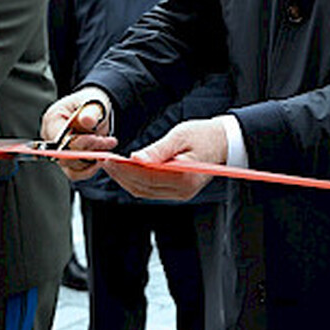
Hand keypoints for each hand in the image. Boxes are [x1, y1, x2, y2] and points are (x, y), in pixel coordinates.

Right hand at [40, 87, 115, 181]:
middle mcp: (50, 137)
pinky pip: (75, 173)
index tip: (96, 138)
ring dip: (92, 159)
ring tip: (108, 145)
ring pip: (72, 166)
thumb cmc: (92, 104)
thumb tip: (87, 121)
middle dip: (89, 150)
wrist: (96, 111)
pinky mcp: (67, 161)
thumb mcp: (94, 103)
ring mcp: (58, 151)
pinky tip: (102, 158)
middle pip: (65, 155)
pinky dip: (90, 169)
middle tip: (108, 141)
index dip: (78, 142)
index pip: (58, 139)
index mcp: (52, 119)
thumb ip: (91, 112)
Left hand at [103, 118, 224, 200]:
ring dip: (125, 179)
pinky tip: (126, 169)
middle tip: (105, 161)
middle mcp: (182, 192)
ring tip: (112, 164)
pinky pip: (150, 189)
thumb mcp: (180, 135)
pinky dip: (136, 180)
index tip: (109, 159)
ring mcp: (179, 194)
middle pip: (142, 188)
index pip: (146, 178)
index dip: (125, 170)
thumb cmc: (204, 135)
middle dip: (121, 175)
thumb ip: (158, 150)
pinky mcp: (177, 192)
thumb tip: (135, 159)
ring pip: (143, 191)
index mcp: (184, 178)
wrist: (224, 142)